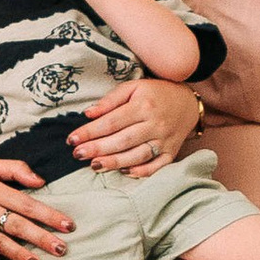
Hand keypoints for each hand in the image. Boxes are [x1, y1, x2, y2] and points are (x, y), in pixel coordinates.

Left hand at [70, 74, 201, 177]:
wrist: (187, 102)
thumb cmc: (155, 94)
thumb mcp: (133, 87)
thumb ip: (110, 100)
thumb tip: (88, 114)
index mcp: (144, 105)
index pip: (112, 121)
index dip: (90, 131)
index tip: (72, 139)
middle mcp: (156, 124)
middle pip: (123, 140)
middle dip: (98, 149)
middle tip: (77, 154)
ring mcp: (165, 140)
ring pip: (137, 155)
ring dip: (115, 162)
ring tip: (94, 165)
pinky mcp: (171, 153)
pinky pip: (157, 167)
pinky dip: (141, 172)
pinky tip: (124, 172)